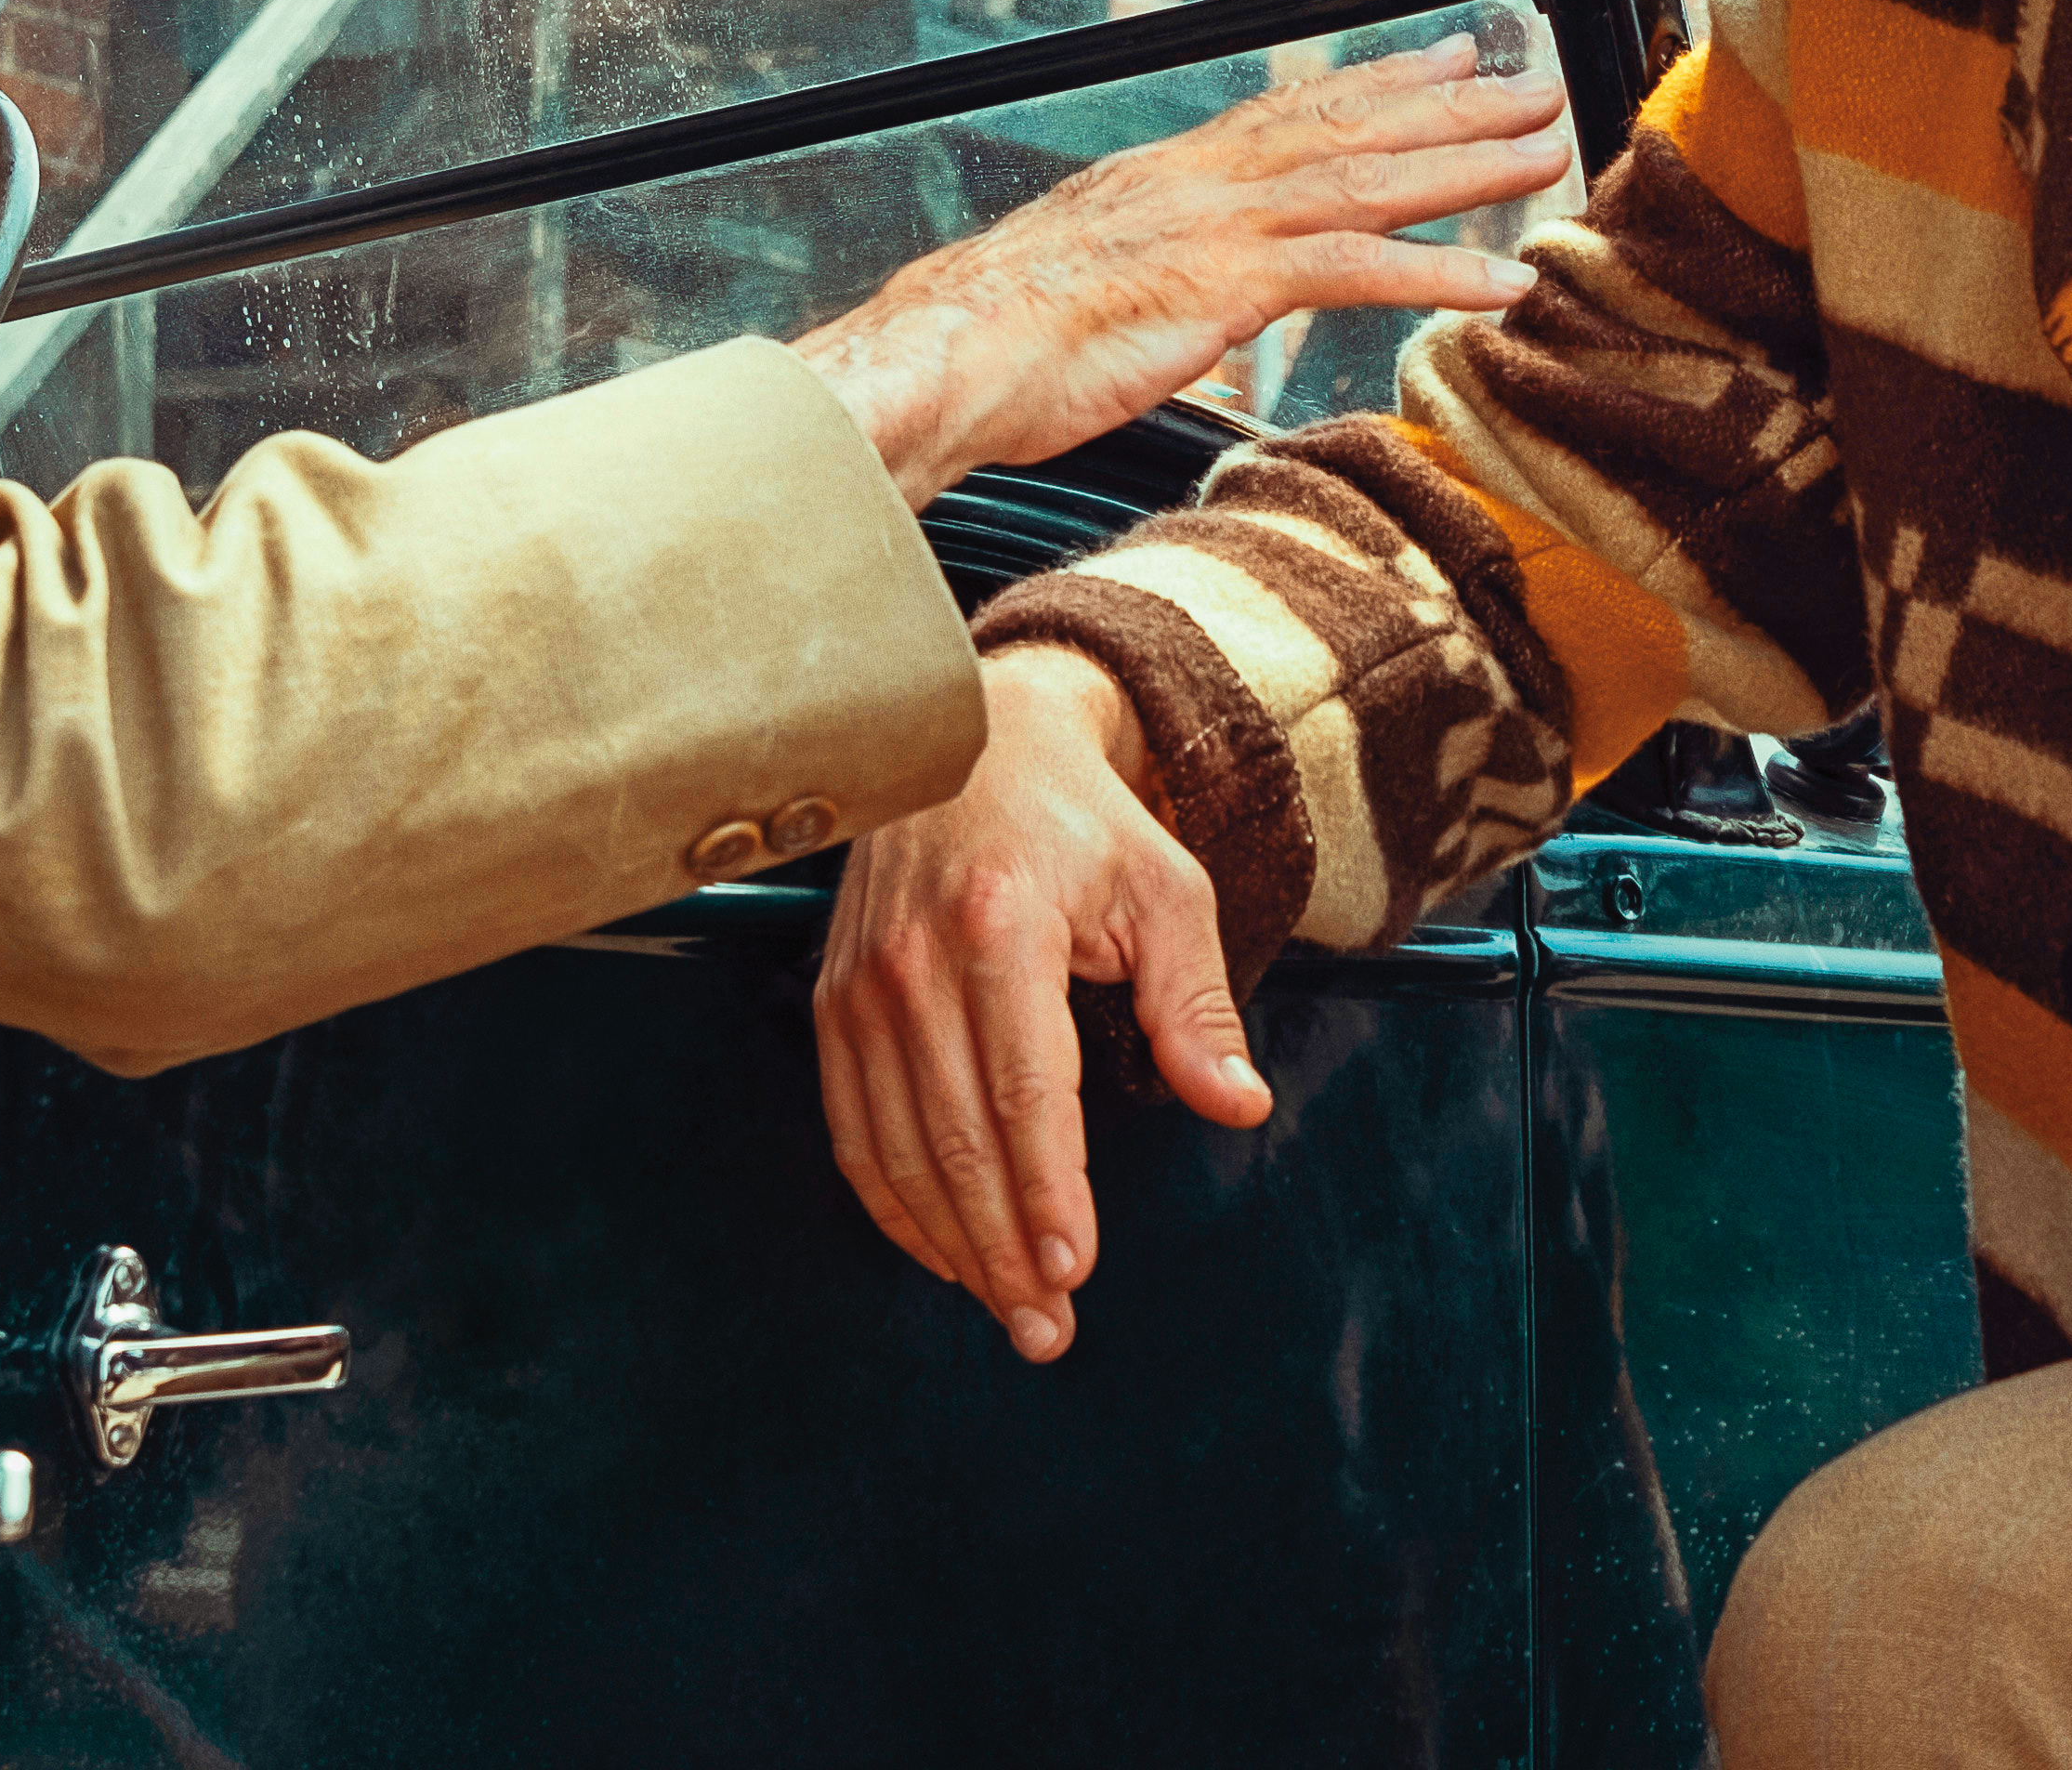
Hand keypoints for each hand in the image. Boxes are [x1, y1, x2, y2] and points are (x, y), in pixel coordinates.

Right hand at [789, 37, 1566, 503]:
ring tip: (1549, 151)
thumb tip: (1178, 302)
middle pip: (1349, 128)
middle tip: (1537, 81)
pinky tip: (1502, 281)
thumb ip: (1147, 279)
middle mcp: (1200, 183)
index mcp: (1168, 178)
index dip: (1379, 81)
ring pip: (1368, 181)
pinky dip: (1438, 272)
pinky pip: (1354, 270)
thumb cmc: (992, 341)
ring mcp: (1215, 228)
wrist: (940, 358)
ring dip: (1469, 166)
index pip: (1293, 112)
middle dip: (1453, 105)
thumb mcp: (1084, 288)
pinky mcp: (1223, 286)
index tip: (1449, 56)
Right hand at [815, 646, 1270, 1359]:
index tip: (1075, 1268)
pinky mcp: (833, 1001)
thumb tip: (1238, 1104)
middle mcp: (913, 961)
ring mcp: (860, 985)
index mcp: (1000, 926)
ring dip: (951, 1244)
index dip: (1046, 1192)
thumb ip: (1197, 1005)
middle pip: (956, 1140)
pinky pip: (853, 1128)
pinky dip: (893, 1202)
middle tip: (1045, 1327)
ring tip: (1006, 1309)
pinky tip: (940, 1249)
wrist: (975, 743)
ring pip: (898, 1150)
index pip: (1022, 1092)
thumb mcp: (1166, 889)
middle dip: (1004, 1249)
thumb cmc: (1080, 820)